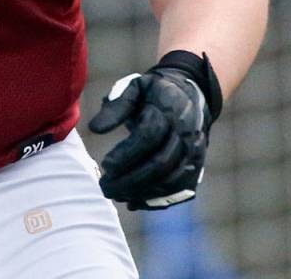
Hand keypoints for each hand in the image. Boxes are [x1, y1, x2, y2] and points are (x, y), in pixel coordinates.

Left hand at [88, 53, 219, 210]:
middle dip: (131, 179)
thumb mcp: (134, 88)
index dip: (127, 153)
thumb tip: (94, 128)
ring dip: (142, 192)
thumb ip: (115, 106)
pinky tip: (134, 202)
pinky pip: (181, 190)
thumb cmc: (154, 93)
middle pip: (160, 163)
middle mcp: (185, 133)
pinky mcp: (197, 166)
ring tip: (115, 195)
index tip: (105, 165)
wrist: (190, 95)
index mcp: (168, 109)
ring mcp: (194, 152)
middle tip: (104, 186)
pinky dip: (158, 200)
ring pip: (171, 180)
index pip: (149, 135)